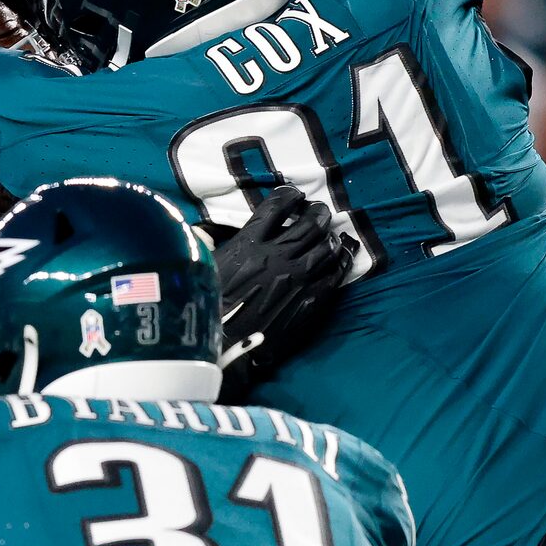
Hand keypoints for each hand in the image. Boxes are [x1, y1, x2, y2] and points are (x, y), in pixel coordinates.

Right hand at [212, 186, 354, 394]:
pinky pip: (336, 272)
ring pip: (326, 245)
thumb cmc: (206, 311)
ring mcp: (299, 277)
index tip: (293, 195)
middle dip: (317, 212)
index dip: (288, 196)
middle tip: (318, 211)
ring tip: (330, 233)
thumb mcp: (202, 270)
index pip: (277, 207)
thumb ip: (210, 246)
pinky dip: (343, 258)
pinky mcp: (312, 299)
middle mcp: (278, 255)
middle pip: (309, 222)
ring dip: (330, 234)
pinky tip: (344, 253)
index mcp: (248, 244)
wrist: (223, 350)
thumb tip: (203, 233)